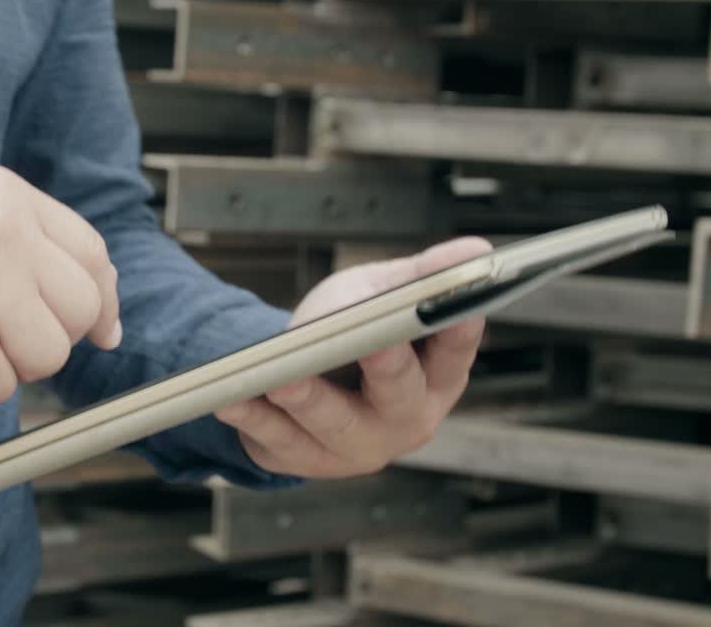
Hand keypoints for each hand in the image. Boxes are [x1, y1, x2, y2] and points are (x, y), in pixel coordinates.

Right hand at [0, 163, 121, 409]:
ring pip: (48, 355)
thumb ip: (26, 248)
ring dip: (1, 364)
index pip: (91, 251)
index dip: (102, 298)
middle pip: (80, 309)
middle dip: (45, 336)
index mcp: (3, 193)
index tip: (103, 329)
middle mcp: (3, 229)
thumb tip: (103, 314)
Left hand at [215, 237, 491, 477]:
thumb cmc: (354, 331)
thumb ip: (423, 275)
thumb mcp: (384, 293)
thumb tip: (479, 251)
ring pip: (334, 424)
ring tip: (282, 377)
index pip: (456, 353)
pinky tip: (230, 398)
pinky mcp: (306, 460)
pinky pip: (277, 440)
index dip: (459, 331)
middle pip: (400, 397)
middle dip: (388, 369)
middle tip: (375, 344)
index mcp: (437, 377)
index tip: (457, 307)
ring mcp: (357, 447)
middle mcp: (405, 419)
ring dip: (309, 400)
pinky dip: (254, 417)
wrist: (300, 374)